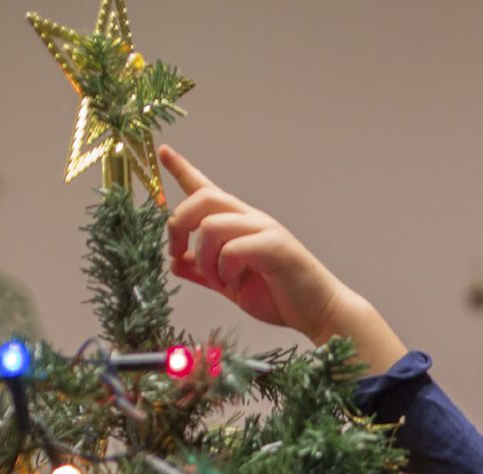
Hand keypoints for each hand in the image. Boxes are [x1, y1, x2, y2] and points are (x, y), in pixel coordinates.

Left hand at [158, 144, 350, 342]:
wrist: (319, 312)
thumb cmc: (280, 297)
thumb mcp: (230, 285)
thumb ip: (204, 272)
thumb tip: (176, 263)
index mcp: (239, 224)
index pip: (207, 189)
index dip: (182, 169)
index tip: (163, 151)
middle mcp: (251, 219)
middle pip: (203, 199)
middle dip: (179, 224)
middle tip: (176, 253)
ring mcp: (265, 230)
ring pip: (211, 226)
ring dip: (205, 259)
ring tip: (220, 281)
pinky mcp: (275, 246)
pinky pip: (233, 249)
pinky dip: (225, 271)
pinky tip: (236, 285)